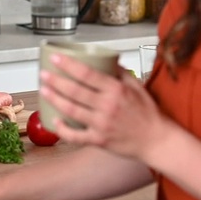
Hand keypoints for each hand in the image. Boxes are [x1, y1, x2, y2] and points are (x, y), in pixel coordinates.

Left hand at [40, 53, 171, 162]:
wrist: (156, 140)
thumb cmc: (148, 114)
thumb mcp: (138, 87)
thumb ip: (122, 73)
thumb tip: (109, 60)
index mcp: (116, 90)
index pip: (87, 74)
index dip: (68, 65)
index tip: (56, 59)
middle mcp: (107, 106)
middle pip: (75, 91)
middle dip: (56, 81)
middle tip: (43, 74)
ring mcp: (102, 124)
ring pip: (72, 110)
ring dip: (55, 99)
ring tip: (44, 90)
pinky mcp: (99, 140)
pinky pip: (76, 136)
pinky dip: (63, 129)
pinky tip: (54, 120)